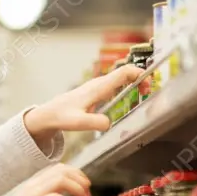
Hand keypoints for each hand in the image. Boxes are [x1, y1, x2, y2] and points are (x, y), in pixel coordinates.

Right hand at [0, 164, 90, 195]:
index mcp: (35, 184)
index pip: (60, 168)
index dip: (77, 175)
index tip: (86, 189)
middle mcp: (34, 185)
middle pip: (63, 170)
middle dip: (81, 180)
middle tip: (87, 195)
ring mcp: (32, 195)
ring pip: (60, 180)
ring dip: (78, 189)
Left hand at [24, 65, 144, 146]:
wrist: (47, 114)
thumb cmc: (61, 116)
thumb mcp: (77, 122)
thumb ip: (94, 123)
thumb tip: (109, 123)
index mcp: (98, 88)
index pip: (124, 72)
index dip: (140, 74)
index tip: (148, 85)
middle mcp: (99, 84)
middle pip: (125, 73)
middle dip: (141, 79)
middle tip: (149, 93)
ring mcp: (97, 87)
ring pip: (120, 79)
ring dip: (134, 83)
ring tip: (143, 94)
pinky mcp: (95, 92)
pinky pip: (115, 85)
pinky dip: (126, 87)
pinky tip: (130, 98)